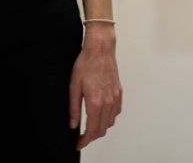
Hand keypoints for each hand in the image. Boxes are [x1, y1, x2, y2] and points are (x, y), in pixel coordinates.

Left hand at [68, 25, 121, 150]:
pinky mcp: (119, 92)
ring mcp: (115, 97)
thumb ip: (73, 107)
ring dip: (101, 128)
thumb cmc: (86, 63)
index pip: (92, 130)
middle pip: (102, 129)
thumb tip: (73, 124)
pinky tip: (101, 114)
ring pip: (110, 122)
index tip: (78, 143)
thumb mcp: (73, 86)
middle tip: (82, 138)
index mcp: (95, 102)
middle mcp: (108, 102)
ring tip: (90, 126)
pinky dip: (109, 118)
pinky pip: (116, 112)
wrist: (100, 49)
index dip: (84, 140)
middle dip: (92, 137)